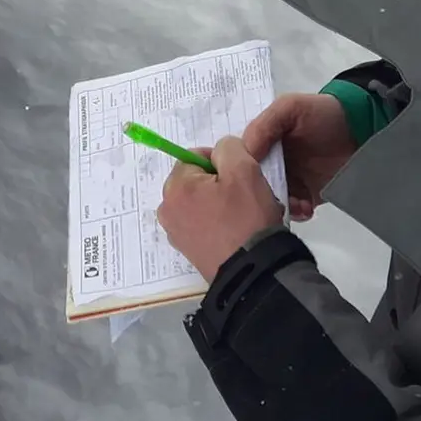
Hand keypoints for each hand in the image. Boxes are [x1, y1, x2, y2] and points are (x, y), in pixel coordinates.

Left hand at [159, 137, 283, 280]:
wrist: (253, 273)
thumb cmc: (246, 218)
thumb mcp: (244, 170)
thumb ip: (229, 148)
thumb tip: (220, 152)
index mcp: (175, 187)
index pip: (195, 156)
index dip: (221, 161)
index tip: (240, 176)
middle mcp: (167, 209)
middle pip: (196, 180)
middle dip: (220, 183)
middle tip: (244, 196)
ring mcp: (176, 233)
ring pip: (201, 202)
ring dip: (221, 202)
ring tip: (244, 216)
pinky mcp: (188, 251)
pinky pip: (203, 224)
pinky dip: (218, 222)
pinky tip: (237, 231)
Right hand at [243, 93, 354, 220]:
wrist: (361, 129)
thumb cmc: (323, 114)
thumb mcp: (291, 107)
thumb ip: (264, 124)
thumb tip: (244, 152)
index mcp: (261, 143)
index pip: (237, 160)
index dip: (233, 170)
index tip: (235, 179)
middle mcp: (270, 165)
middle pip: (251, 185)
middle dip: (255, 194)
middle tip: (265, 197)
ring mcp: (288, 182)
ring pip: (270, 202)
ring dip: (275, 206)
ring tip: (290, 202)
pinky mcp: (306, 197)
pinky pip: (293, 211)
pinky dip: (296, 212)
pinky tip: (304, 206)